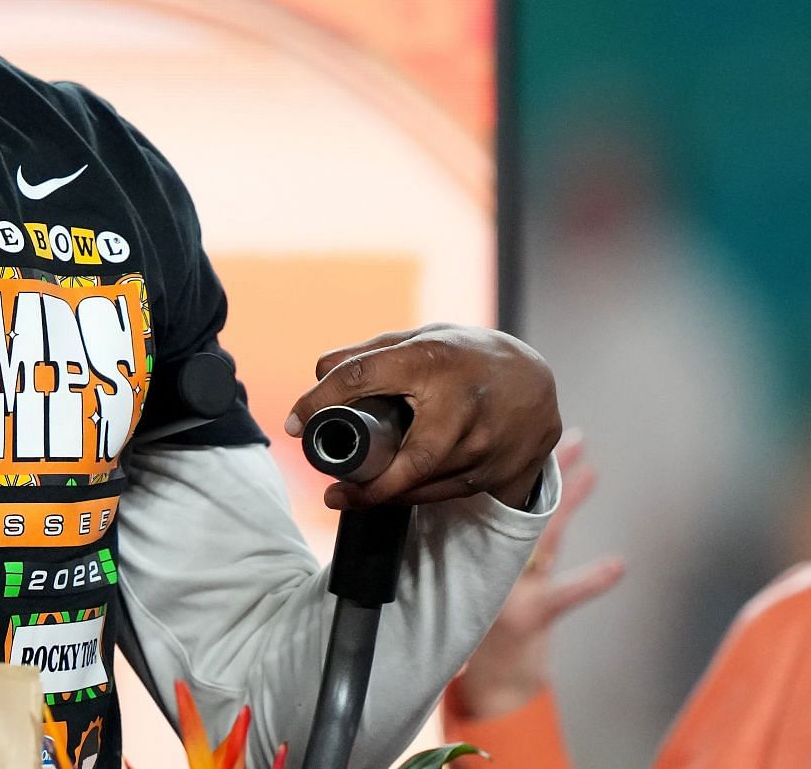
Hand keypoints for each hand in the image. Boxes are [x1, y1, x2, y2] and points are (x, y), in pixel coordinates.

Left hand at [285, 323, 560, 509]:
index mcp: (432, 359)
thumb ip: (370, 353)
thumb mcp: (421, 339)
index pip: (363, 377)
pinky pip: (448, 493)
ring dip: (387, 494)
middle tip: (331, 494)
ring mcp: (488, 443)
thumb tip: (319, 369)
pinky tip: (392, 495)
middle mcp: (463, 404)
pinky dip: (416, 496)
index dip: (321, 400)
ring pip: (428, 484)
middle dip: (369, 485)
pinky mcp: (502, 471)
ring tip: (351, 496)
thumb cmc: (466, 356)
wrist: (540, 380)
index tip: (294, 423)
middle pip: (411, 459)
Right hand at [451, 433, 624, 718]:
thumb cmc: (488, 630)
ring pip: (542, 533)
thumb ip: (471, 544)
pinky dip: (593, 579)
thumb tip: (475, 497)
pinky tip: (618, 564)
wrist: (492, 687)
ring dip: (567, 501)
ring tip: (591, 469)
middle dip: (544, 467)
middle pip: (518, 503)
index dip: (510, 462)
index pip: (492, 496)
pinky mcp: (531, 616)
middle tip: (567, 433)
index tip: (521, 424)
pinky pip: (566, 593)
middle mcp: (488, 560)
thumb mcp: (470, 583)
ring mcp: (510, 585)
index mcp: (472, 548)